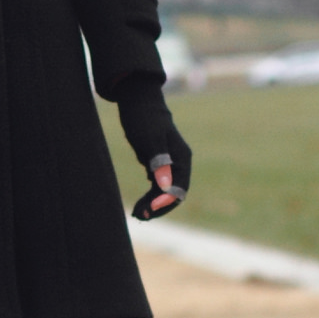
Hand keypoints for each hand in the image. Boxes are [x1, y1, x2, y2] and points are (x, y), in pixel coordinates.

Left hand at [114, 74, 191, 221]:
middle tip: (140, 216)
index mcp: (182, 158)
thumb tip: (165, 184)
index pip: (180, 187)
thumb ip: (158, 160)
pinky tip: (139, 206)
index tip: (149, 209)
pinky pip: (157, 187)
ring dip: (153, 205)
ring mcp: (169, 165)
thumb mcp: (149, 138)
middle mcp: (179, 163)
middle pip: (174, 193)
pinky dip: (149, 198)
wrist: (137, 101)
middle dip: (159, 207)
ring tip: (137, 215)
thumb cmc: (144, 117)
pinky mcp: (158, 165)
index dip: (166, 201)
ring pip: (165, 193)